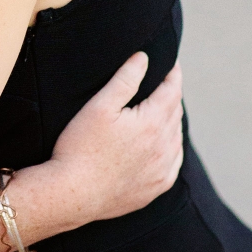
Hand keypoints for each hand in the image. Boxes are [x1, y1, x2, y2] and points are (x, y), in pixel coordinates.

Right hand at [50, 52, 183, 224]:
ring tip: (163, 108)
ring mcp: (162, 170)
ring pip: (177, 137)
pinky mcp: (156, 188)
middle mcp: (164, 147)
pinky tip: (163, 143)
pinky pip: (174, 162)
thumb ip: (125, 79)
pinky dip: (172, 146)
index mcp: (152, 123)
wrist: (74, 193)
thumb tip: (143, 58)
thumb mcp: (99, 105)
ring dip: (172, 120)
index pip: (172, 92)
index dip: (174, 75)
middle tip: (164, 82)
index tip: (173, 64)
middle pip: (176, 113)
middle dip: (171, 95)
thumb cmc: (81, 145)